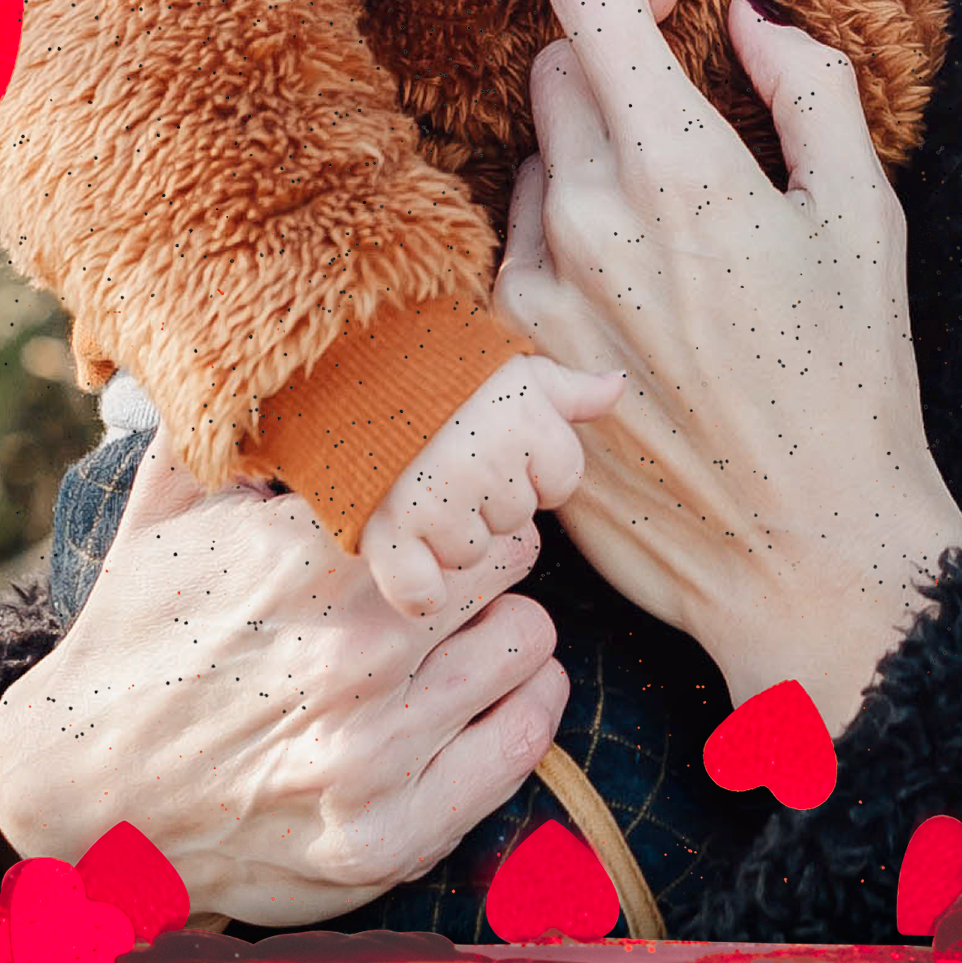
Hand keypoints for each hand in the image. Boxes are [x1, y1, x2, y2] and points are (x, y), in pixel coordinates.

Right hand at [0, 436, 575, 926]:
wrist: (78, 792)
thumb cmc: (135, 638)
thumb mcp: (162, 511)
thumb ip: (232, 422)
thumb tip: (279, 342)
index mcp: (304, 560)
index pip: (462, 483)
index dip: (462, 484)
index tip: (450, 497)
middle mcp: (350, 654)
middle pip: (509, 556)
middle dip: (486, 551)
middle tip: (457, 567)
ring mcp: (371, 753)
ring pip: (528, 642)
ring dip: (503, 630)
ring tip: (462, 634)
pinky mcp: (387, 837)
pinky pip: (521, 743)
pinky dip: (521, 709)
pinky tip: (488, 695)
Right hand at [359, 350, 635, 626]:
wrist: (344, 368)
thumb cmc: (438, 372)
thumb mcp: (512, 369)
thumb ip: (569, 388)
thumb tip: (617, 386)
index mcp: (521, 422)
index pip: (561, 482)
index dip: (529, 467)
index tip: (490, 442)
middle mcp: (481, 465)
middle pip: (514, 520)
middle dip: (486, 499)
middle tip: (447, 463)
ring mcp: (432, 503)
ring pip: (470, 554)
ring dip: (447, 535)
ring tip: (416, 488)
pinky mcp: (384, 533)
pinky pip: (421, 594)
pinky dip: (415, 588)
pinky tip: (405, 555)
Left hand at [496, 0, 961, 718]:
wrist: (807, 555)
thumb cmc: (854, 385)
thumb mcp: (866, 217)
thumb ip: (808, 86)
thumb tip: (746, 13)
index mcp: (677, 170)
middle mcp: (582, 221)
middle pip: (551, 73)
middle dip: (614, 76)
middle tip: (685, 136)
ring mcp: (531, 297)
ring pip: (527, 169)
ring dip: (584, 173)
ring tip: (669, 253)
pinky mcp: (503, 365)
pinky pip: (508, 260)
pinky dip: (557, 257)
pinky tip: (629, 316)